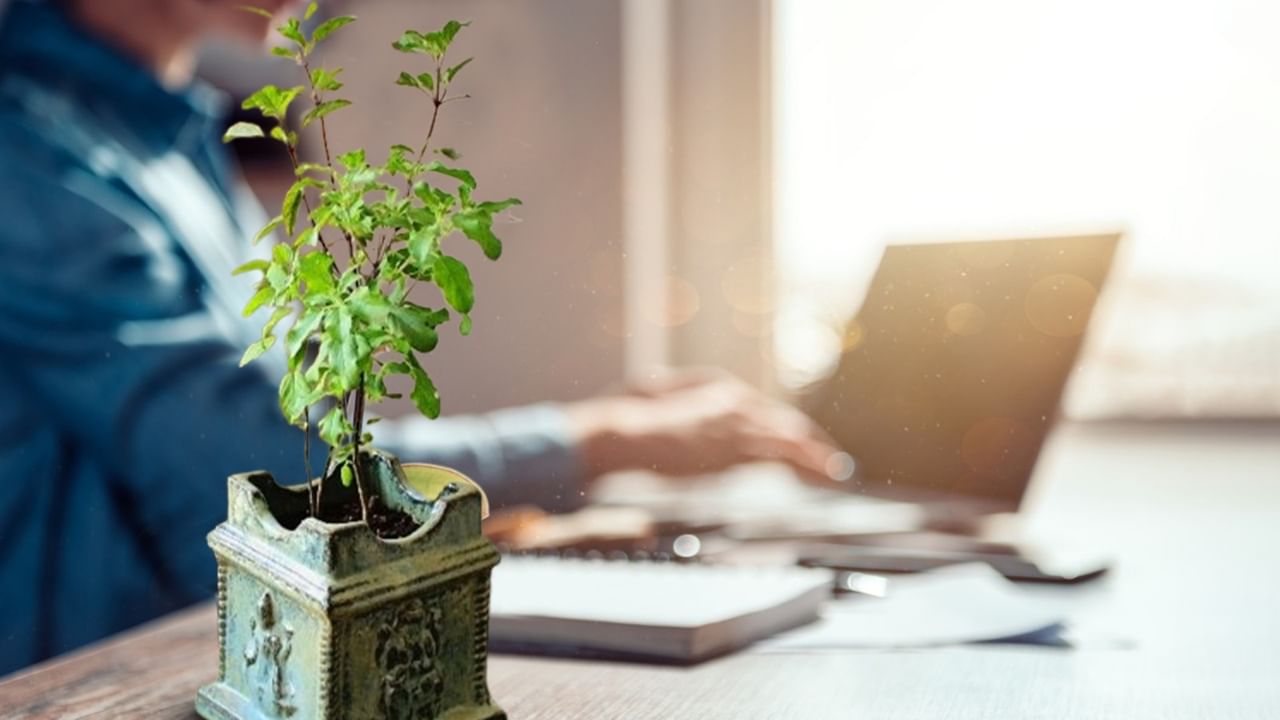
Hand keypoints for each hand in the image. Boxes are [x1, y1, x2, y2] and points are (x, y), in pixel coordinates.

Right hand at [566, 368, 844, 486]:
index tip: (796, 442)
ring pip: (791, 437)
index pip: (761, 412)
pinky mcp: (740, 445)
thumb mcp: (647, 395)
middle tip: (830, 460)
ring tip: (839, 472)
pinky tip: (830, 474)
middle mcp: (734, 400)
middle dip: (809, 442)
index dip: (782, 429)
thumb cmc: (625, 417)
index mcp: (716, 388)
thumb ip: (666, 395)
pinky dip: (813, 463)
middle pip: (783, 422)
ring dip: (817, 455)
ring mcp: (739, 422)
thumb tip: (661, 390)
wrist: (623, 433)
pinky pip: (786, 454)